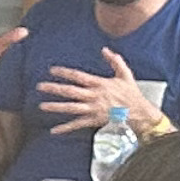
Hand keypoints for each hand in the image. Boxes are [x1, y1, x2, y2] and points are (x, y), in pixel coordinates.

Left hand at [33, 53, 163, 135]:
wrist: (139, 113)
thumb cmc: (132, 94)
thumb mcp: (125, 74)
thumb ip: (115, 61)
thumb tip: (105, 50)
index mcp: (100, 84)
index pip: (78, 76)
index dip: (64, 73)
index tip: (52, 70)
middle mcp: (94, 96)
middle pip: (70, 91)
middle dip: (54, 88)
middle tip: (40, 86)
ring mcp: (93, 109)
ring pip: (71, 108)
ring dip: (56, 107)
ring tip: (42, 106)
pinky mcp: (94, 121)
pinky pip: (77, 124)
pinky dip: (66, 128)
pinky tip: (54, 130)